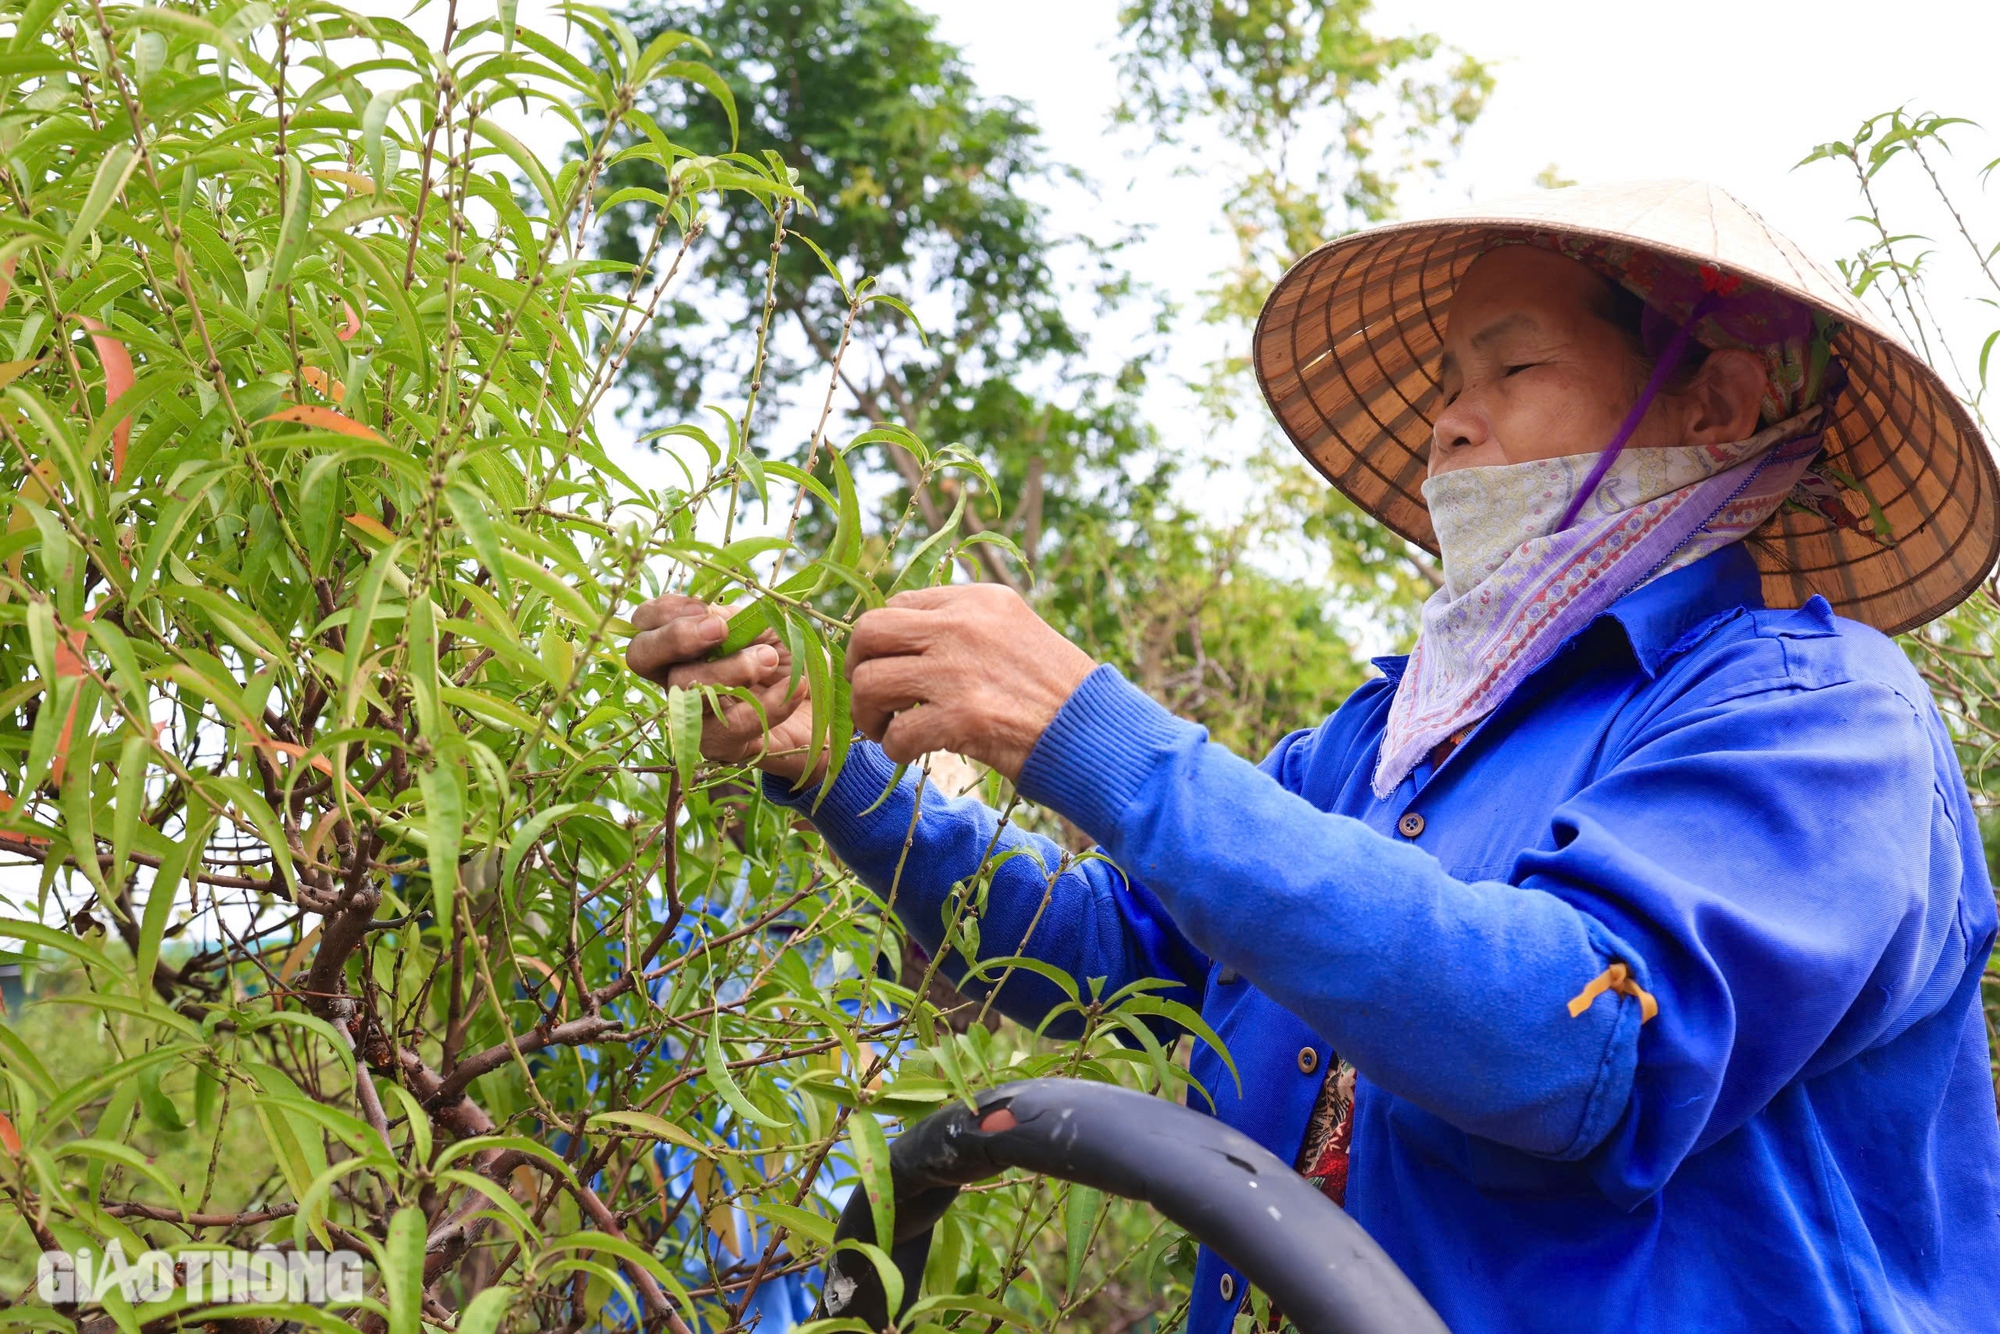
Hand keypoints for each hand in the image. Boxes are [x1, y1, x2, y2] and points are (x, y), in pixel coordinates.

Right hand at [624, 593, 822, 784]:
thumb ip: (737, 618)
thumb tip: (713, 617)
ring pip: (685, 692)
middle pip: (641, 657)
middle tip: (718, 629)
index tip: (707, 611)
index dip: (665, 612)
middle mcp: (679, 677)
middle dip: (675, 638)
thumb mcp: (769, 627)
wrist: (826, 708)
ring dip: (731, 670)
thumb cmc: (793, 660)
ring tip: (769, 658)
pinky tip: (796, 688)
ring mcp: (694, 714)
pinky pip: (731, 725)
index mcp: (687, 642)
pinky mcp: (720, 745)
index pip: (646, 623)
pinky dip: (768, 703)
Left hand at [845, 585, 1095, 780]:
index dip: (880, 640)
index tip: (887, 666)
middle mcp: (962, 625)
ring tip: (883, 729)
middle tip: (870, 696)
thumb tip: (907, 638)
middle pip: (869, 632)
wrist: (1094, 729)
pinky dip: (893, 749)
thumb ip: (964, 625)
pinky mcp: (960, 717)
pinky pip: (895, 734)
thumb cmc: (1056, 689)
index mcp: (976, 599)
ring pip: (870, 682)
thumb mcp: (1014, 630)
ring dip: (866, 713)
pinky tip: (910, 753)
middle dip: (856, 667)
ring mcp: (957, 670)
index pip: (897, 604)